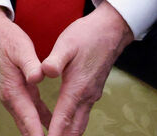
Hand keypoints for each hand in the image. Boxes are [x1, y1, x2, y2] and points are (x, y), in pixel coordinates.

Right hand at [0, 6, 51, 135]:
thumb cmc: (5, 38)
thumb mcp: (20, 47)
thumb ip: (30, 64)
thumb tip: (37, 78)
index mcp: (12, 89)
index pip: (28, 119)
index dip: (38, 134)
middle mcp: (10, 96)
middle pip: (26, 126)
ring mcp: (12, 95)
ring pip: (27, 120)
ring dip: (37, 132)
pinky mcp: (16, 90)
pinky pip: (29, 110)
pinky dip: (38, 119)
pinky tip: (50, 124)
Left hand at [41, 1, 133, 135]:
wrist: (111, 30)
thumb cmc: (87, 35)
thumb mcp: (66, 43)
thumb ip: (55, 60)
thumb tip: (45, 72)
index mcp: (77, 87)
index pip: (64, 118)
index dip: (54, 134)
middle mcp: (87, 95)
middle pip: (74, 128)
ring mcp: (92, 95)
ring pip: (80, 123)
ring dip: (68, 134)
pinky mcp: (93, 91)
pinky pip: (82, 115)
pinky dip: (73, 125)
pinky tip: (65, 126)